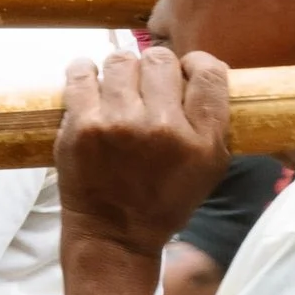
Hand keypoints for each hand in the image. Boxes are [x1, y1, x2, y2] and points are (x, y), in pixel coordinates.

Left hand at [55, 43, 231, 255]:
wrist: (114, 235)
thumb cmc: (163, 200)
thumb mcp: (210, 169)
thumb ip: (213, 120)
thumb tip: (200, 69)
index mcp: (201, 140)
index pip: (208, 73)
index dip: (196, 64)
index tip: (184, 73)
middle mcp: (163, 128)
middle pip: (161, 60)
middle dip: (155, 69)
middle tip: (146, 88)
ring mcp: (119, 123)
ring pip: (122, 61)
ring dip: (121, 72)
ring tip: (118, 90)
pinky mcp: (82, 125)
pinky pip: (82, 72)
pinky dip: (85, 71)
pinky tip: (91, 80)